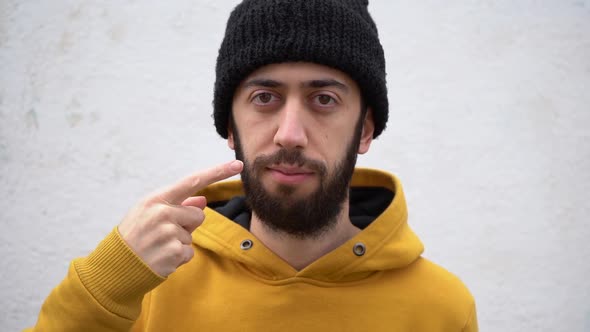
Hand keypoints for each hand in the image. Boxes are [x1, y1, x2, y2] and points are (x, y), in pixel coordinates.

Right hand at [117, 160, 242, 276]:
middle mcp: (162, 212)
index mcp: (156, 199)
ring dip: (180, 243)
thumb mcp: (149, 214)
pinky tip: (161, 258)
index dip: (218, 172)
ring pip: (193, 235)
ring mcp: (167, 232)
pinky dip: (179, 258)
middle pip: (198, 215)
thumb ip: (177, 206)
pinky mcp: (173, 252)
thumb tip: (203, 200)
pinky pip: (189, 253)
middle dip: (187, 226)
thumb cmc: (135, 236)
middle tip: (162, 234)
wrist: (115, 266)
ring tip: (158, 246)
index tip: (238, 163)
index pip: (193, 181)